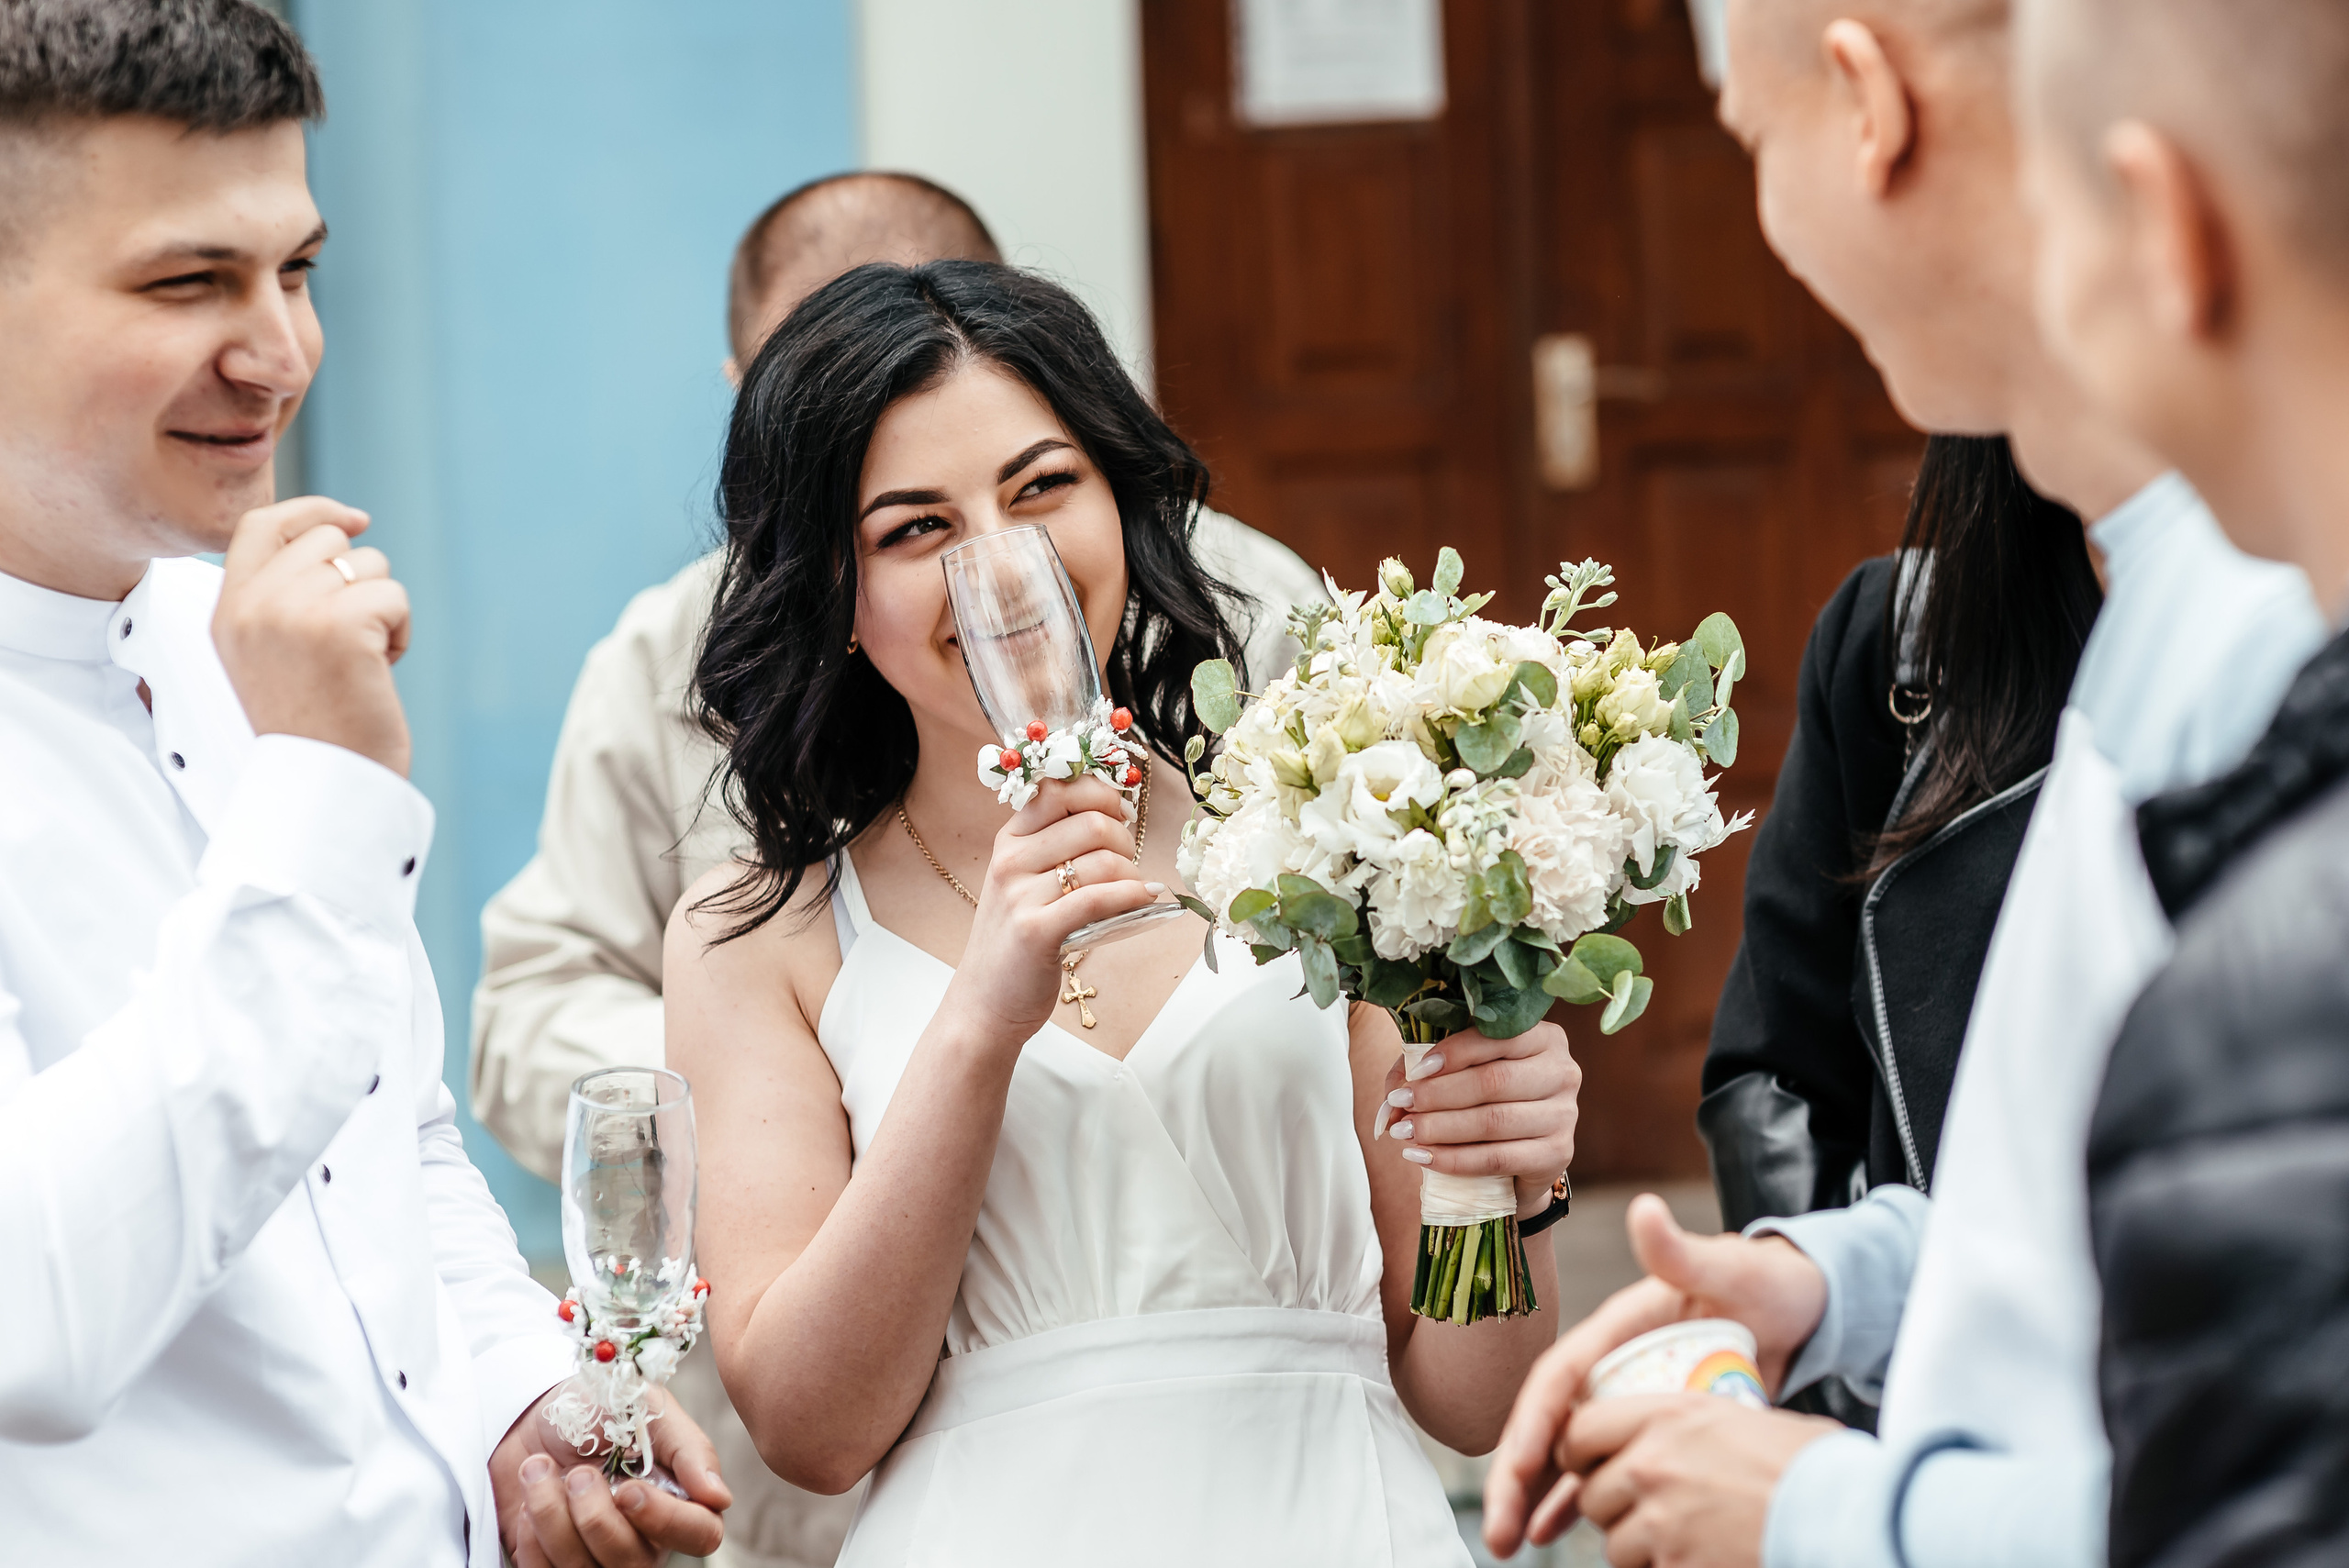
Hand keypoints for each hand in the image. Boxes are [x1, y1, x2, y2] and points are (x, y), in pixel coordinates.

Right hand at [212, 496, 412, 775]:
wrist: (321, 784)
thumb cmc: (308, 728)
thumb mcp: (267, 654)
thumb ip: (279, 597)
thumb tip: (337, 532)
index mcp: (226, 610)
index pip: (261, 524)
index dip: (313, 511)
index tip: (356, 519)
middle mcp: (253, 604)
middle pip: (330, 539)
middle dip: (358, 581)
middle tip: (351, 639)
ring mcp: (294, 611)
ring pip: (369, 564)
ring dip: (380, 610)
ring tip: (358, 662)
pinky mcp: (341, 624)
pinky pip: (394, 595)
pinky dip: (400, 632)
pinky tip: (379, 670)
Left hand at [492, 1383, 730, 1567]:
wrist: (531, 1411)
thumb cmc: (600, 1406)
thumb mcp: (650, 1409)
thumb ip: (689, 1449)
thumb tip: (719, 1498)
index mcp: (678, 1499)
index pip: (699, 1535)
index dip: (665, 1521)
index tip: (627, 1490)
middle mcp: (643, 1537)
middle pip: (633, 1564)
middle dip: (595, 1519)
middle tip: (578, 1473)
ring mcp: (597, 1556)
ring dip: (552, 1518)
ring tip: (539, 1471)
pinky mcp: (553, 1563)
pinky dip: (529, 1539)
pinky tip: (529, 1503)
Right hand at [945, 775, 1156, 1040]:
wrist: (984, 1004)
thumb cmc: (1015, 943)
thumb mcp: (1023, 884)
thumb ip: (1055, 850)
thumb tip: (1119, 817)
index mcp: (1009, 841)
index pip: (1058, 788)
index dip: (1100, 794)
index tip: (1119, 813)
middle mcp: (1010, 861)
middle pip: (1090, 822)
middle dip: (1125, 838)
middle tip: (1128, 861)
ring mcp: (1020, 896)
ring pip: (1102, 861)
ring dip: (1132, 874)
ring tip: (1134, 890)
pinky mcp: (1037, 931)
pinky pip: (1099, 898)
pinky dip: (1132, 896)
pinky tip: (1144, 899)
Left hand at [1374, 1021, 1578, 1203]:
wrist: (1522, 1155)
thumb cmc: (1488, 1099)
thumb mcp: (1462, 1071)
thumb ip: (1426, 1070)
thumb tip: (1393, 1093)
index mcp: (1544, 1037)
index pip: (1498, 1037)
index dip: (1453, 1052)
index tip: (1415, 1071)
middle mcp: (1562, 1072)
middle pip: (1493, 1081)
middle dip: (1438, 1094)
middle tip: (1400, 1104)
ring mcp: (1565, 1115)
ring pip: (1494, 1121)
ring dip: (1440, 1128)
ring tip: (1404, 1132)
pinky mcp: (1558, 1154)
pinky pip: (1498, 1158)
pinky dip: (1455, 1159)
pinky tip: (1424, 1157)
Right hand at [1482, 1196, 1827, 1556]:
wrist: (1802, 1309)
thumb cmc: (1765, 1283)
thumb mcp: (1729, 1268)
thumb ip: (1682, 1250)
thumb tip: (1644, 1210)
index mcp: (1616, 1326)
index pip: (1559, 1378)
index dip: (1533, 1424)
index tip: (1516, 1468)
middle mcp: (1610, 1364)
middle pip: (1549, 1424)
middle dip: (1516, 1477)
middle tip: (1498, 1533)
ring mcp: (1626, 1398)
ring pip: (1565, 1452)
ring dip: (1534, 1495)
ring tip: (1511, 1544)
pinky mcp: (1647, 1427)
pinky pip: (1599, 1467)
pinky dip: (1572, 1499)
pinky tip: (1552, 1533)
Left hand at [1544, 1394, 1838, 1566]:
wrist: (1844, 1518)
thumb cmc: (1811, 1466)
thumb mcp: (1743, 1418)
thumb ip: (1690, 1425)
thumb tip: (1666, 1434)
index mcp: (1667, 1415)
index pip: (1581, 1429)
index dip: (1579, 1450)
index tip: (1588, 1462)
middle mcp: (1651, 1465)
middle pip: (1591, 1493)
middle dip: (1613, 1506)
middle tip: (1648, 1509)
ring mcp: (1660, 1522)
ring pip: (1614, 1544)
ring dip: (1639, 1547)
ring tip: (1685, 1539)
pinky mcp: (1675, 1567)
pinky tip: (1700, 1559)